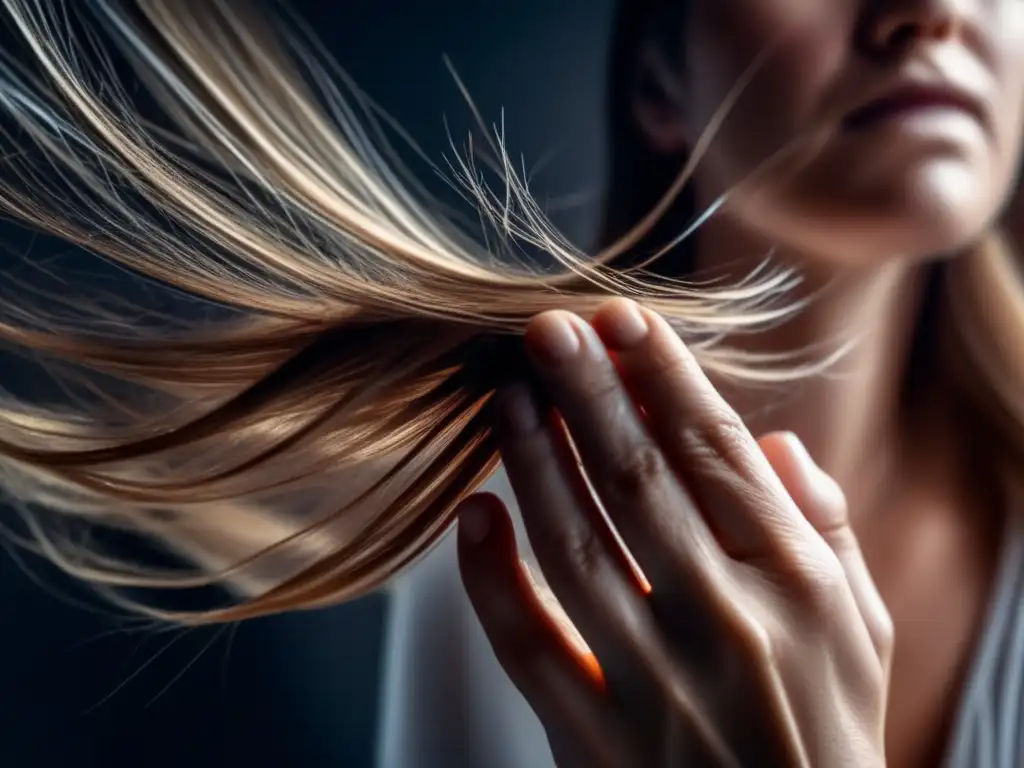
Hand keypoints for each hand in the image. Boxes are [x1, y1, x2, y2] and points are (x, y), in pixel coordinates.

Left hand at [455, 299, 892, 766]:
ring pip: (573, 547)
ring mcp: (655, 684)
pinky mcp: (593, 742)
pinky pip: (527, 644)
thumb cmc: (826, 735)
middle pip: (637, 480)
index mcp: (797, 584)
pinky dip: (491, 577)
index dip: (664, 376)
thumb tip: (778, 443)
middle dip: (586, 392)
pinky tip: (474, 514)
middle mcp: (727, 623)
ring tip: (505, 398)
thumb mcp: (863, 633)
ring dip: (533, 462)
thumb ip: (825, 531)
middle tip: (544, 328)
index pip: (718, 452)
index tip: (621, 319)